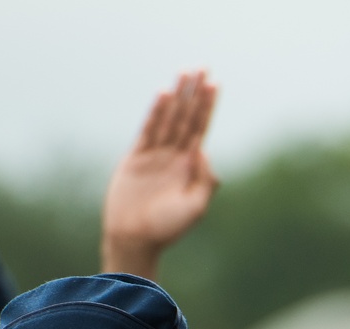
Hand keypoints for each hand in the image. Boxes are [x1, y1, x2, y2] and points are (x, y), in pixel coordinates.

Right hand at [101, 72, 219, 273]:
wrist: (136, 240)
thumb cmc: (167, 229)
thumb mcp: (195, 208)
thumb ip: (205, 180)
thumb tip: (204, 150)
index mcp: (190, 166)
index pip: (201, 128)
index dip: (207, 106)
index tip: (214, 83)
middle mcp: (174, 156)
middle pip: (186, 117)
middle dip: (194, 93)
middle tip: (202, 67)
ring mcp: (154, 156)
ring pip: (168, 118)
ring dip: (177, 96)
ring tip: (184, 73)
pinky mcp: (135, 158)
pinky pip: (147, 130)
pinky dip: (155, 112)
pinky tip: (163, 95)